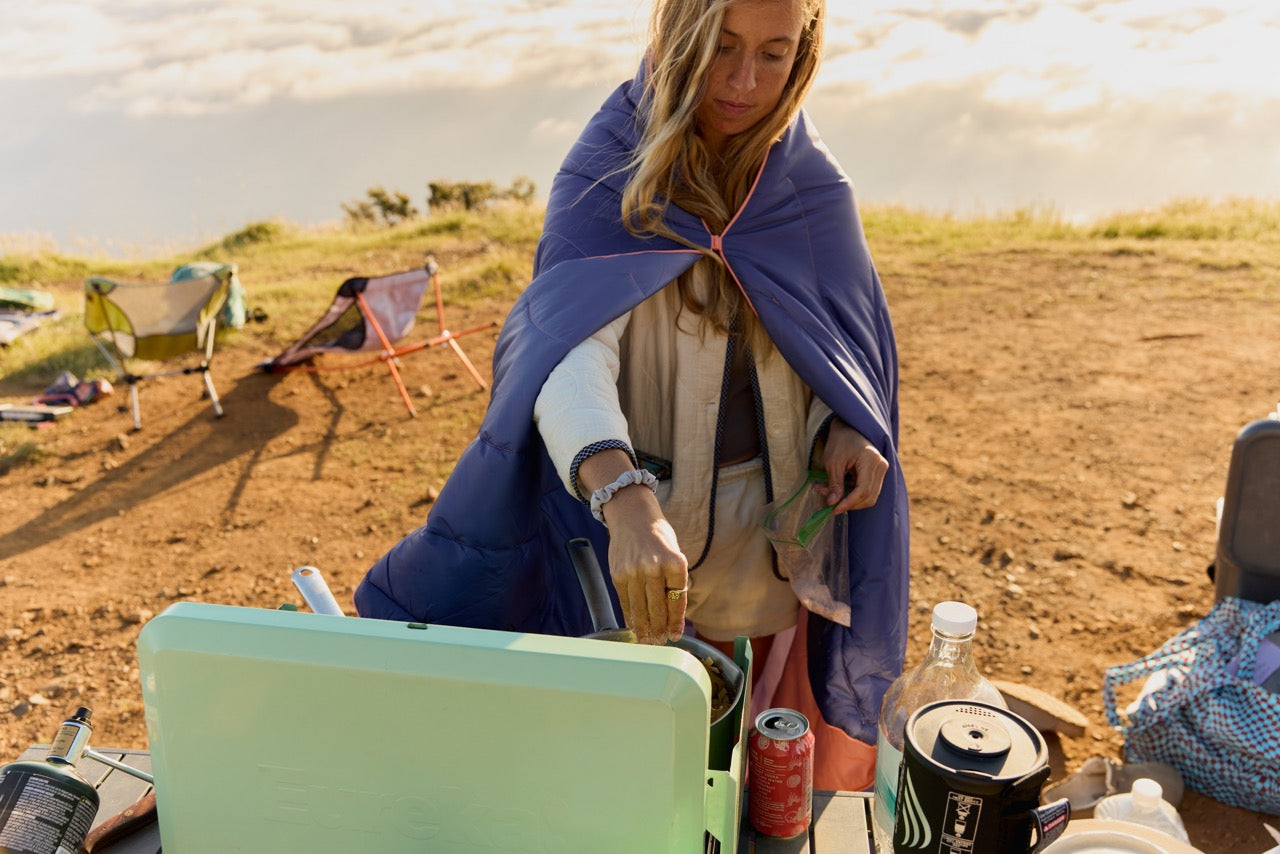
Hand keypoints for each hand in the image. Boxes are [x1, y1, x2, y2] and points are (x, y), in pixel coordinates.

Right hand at [578, 449, 687, 644]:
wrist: (632, 514)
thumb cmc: (657, 535)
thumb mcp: (674, 553)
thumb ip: (674, 581)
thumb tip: (673, 613)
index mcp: (675, 562)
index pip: (678, 600)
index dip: (676, 621)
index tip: (675, 635)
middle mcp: (654, 567)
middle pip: (658, 608)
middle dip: (660, 629)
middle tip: (661, 642)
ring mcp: (634, 571)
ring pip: (640, 608)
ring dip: (644, 627)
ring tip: (648, 639)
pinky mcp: (618, 574)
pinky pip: (625, 601)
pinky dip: (630, 615)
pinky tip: (634, 624)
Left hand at [819, 419, 887, 513]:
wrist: (848, 428)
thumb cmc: (839, 441)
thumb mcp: (833, 462)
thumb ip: (834, 483)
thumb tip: (832, 504)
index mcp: (871, 460)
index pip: (863, 490)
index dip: (849, 503)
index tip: (834, 509)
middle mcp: (881, 465)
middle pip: (869, 497)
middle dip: (849, 504)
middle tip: (830, 503)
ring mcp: (882, 469)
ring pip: (870, 496)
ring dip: (850, 500)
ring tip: (831, 494)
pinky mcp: (879, 473)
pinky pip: (868, 490)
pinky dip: (854, 494)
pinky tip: (840, 489)